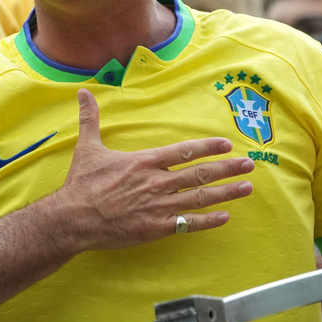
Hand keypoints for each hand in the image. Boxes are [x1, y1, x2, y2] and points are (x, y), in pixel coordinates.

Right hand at [56, 89, 254, 250]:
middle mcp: (156, 182)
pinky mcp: (155, 228)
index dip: (208, 147)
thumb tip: (84, 92)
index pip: (184, 151)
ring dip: (226, 192)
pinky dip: (208, 221)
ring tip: (247, 187)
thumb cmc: (81, 184)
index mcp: (144, 161)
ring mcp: (158, 207)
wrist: (72, 219)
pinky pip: (188, 225)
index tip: (227, 144)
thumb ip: (91, 119)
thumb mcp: (87, 147)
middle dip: (227, 168)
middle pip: (199, 173)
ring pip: (199, 198)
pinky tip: (225, 217)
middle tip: (249, 164)